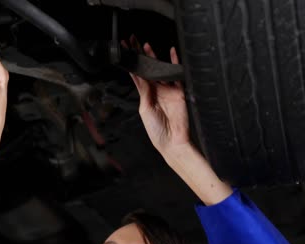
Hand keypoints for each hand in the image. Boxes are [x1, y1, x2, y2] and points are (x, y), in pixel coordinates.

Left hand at [123, 36, 188, 154]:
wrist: (173, 141)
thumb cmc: (157, 131)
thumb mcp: (146, 110)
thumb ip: (144, 92)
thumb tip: (141, 77)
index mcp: (145, 95)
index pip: (136, 75)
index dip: (131, 63)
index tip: (124, 51)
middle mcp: (155, 90)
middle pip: (147, 69)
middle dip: (140, 55)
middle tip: (133, 41)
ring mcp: (167, 90)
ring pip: (160, 69)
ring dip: (154, 56)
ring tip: (147, 44)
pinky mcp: (179, 91)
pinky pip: (176, 74)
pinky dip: (174, 62)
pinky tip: (171, 51)